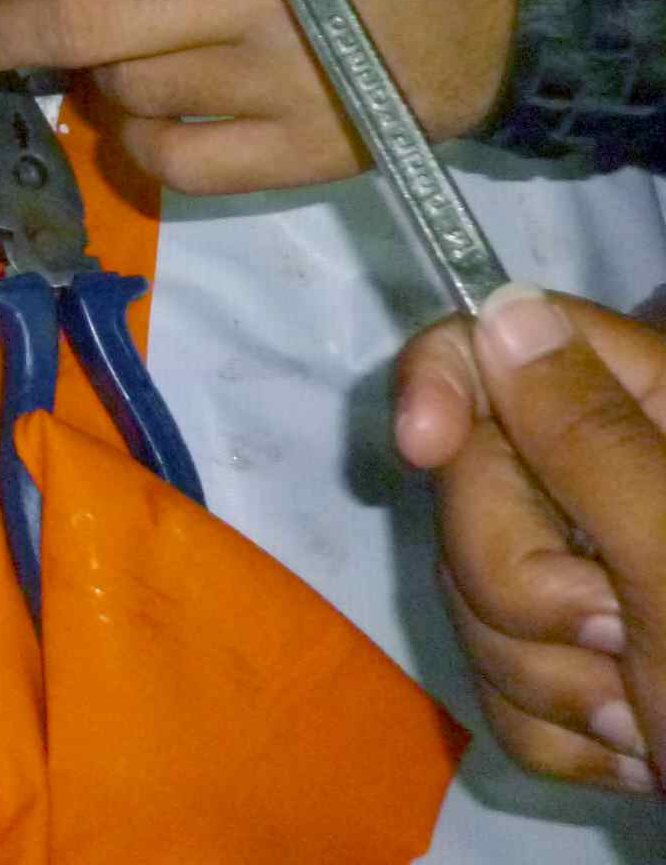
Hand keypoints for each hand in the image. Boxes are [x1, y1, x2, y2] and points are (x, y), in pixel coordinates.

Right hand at [396, 287, 665, 794]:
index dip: (445, 384)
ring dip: (541, 671)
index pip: (510, 345)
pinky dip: (552, 725)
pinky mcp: (577, 662)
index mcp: (661, 423)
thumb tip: (500, 312)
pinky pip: (493, 673)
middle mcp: (623, 486)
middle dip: (514, 579)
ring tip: (643, 715)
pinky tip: (633, 747)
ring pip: (473, 590)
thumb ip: (590, 440)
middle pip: (470, 481)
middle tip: (612, 634)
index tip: (419, 449)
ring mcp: (597, 578)